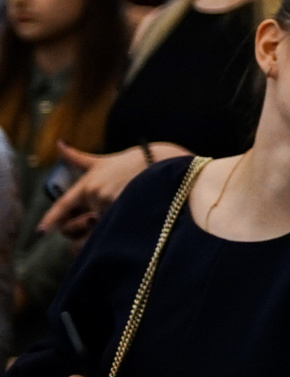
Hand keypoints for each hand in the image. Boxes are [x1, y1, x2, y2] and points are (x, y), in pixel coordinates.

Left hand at [37, 144, 155, 237]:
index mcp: (87, 185)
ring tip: (114, 216)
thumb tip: (59, 143)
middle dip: (81, 228)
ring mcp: (111, 206)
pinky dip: (113, 232)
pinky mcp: (127, 214)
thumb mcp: (101, 161)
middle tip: (93, 222)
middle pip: (77, 225)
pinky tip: (121, 226)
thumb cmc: (130, 162)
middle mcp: (96, 196)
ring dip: (100, 230)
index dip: (50, 219)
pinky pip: (112, 232)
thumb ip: (76, 158)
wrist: (161, 163)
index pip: (62, 205)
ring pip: (96, 230)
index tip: (40, 231)